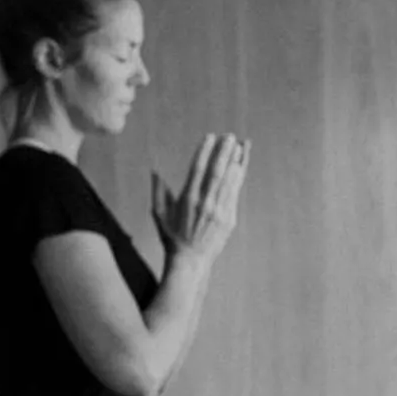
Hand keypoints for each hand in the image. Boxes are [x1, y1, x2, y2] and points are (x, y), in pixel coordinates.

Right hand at [152, 133, 247, 261]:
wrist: (191, 259)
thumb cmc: (171, 236)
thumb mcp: (159, 214)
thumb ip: (158, 191)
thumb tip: (155, 171)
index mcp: (187, 199)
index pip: (198, 169)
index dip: (205, 151)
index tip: (210, 137)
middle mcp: (204, 203)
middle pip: (217, 172)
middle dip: (224, 152)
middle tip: (230, 136)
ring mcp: (219, 210)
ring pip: (229, 181)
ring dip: (236, 161)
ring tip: (240, 145)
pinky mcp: (229, 217)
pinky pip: (235, 193)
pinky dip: (239, 177)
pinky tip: (241, 165)